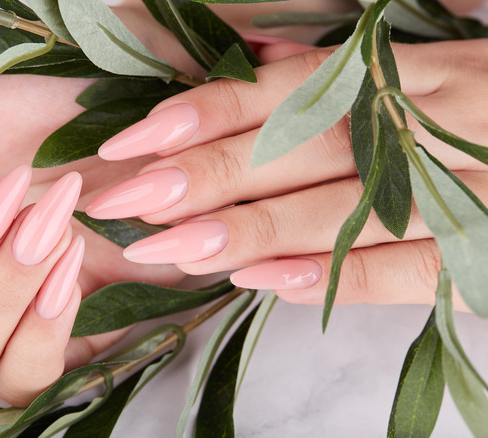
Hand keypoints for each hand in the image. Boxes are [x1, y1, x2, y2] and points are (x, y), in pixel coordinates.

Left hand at [84, 39, 487, 310]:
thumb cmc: (473, 110)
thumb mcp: (413, 72)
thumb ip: (333, 73)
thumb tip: (250, 58)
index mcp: (404, 74)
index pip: (288, 90)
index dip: (206, 113)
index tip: (132, 142)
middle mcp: (427, 125)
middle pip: (303, 147)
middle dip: (207, 174)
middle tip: (126, 201)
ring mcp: (462, 188)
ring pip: (345, 209)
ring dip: (252, 229)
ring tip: (170, 247)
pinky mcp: (487, 250)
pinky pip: (409, 268)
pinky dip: (336, 277)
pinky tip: (264, 283)